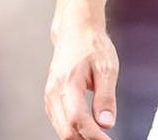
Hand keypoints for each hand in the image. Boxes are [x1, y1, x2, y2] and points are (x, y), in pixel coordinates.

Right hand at [45, 18, 119, 138]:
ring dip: (79, 138)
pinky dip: (72, 130)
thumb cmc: (92, 45)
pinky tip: (87, 131)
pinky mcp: (50, 97)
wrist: (75, 29)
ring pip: (61, 129)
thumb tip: (106, 124)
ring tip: (99, 138)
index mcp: (68, 83)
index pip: (77, 120)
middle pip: (66, 130)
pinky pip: (58, 121)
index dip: (93, 136)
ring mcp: (50, 95)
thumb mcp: (107, 68)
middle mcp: (54, 91)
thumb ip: (106, 98)